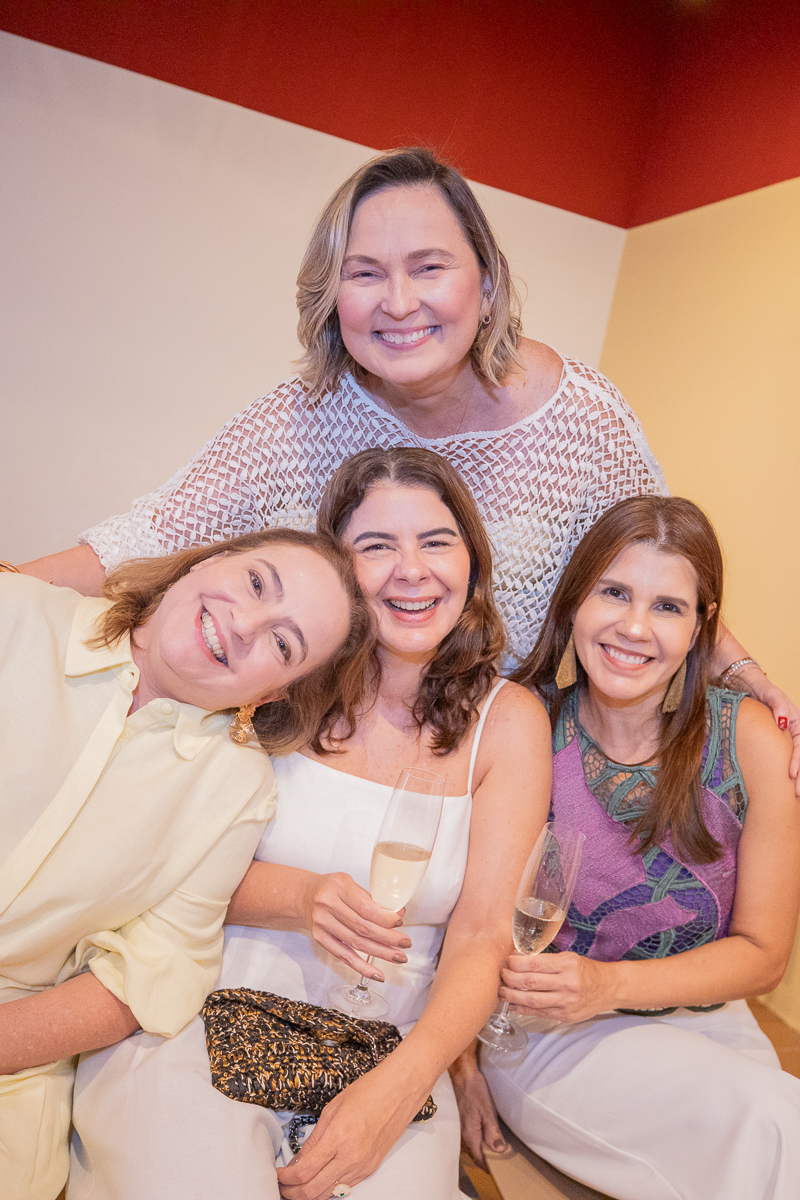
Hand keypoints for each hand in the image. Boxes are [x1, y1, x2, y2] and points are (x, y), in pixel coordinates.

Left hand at [276, 1064, 422, 1198]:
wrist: (400, 1090)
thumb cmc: (367, 1091)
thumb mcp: (332, 1109)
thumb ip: (314, 1139)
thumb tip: (298, 1162)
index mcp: (338, 1138)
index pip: (303, 1171)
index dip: (284, 1178)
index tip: (276, 1174)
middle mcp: (351, 1157)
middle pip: (313, 1191)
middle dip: (292, 1193)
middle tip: (281, 1186)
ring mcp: (362, 1166)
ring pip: (328, 1194)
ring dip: (308, 1194)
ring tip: (296, 1187)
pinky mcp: (371, 1168)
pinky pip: (344, 1187)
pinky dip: (327, 1189)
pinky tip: (318, 1180)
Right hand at [300, 872, 410, 980]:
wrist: (304, 897)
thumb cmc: (331, 889)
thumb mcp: (349, 883)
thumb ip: (370, 899)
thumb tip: (397, 915)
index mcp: (339, 886)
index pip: (366, 907)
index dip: (385, 918)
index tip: (399, 922)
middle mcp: (328, 905)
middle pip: (362, 927)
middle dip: (388, 938)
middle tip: (405, 943)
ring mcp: (323, 923)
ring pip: (356, 943)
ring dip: (380, 952)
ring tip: (398, 957)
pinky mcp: (320, 938)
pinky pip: (344, 956)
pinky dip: (362, 967)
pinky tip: (377, 973)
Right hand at [449, 1044, 506, 1169]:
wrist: (461, 1074)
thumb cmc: (475, 1090)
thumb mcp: (488, 1111)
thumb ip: (492, 1132)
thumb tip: (499, 1150)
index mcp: (469, 1134)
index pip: (478, 1157)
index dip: (487, 1166)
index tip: (495, 1171)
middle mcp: (460, 1133)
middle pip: (472, 1153)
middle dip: (482, 1158)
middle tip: (495, 1160)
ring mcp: (457, 1126)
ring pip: (467, 1144)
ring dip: (476, 1148)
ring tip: (489, 1149)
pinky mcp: (456, 1119)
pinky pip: (463, 1135)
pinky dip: (472, 1139)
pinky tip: (479, 1134)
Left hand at [499, 951, 612, 1023]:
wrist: (609, 988)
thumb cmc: (586, 970)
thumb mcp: (569, 958)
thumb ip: (547, 960)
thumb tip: (518, 959)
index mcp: (568, 964)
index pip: (536, 964)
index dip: (516, 963)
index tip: (507, 961)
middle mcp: (568, 984)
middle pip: (531, 982)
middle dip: (510, 979)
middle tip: (500, 975)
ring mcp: (567, 1002)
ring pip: (532, 1000)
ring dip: (512, 996)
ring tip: (501, 991)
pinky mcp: (566, 1016)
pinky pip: (539, 1013)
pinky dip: (523, 1010)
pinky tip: (513, 1005)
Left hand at [740, 669, 799, 796]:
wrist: (747, 686)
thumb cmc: (760, 689)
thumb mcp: (770, 693)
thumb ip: (778, 704)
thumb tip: (783, 720)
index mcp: (797, 721)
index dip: (798, 760)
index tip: (791, 774)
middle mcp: (795, 731)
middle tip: (796, 794)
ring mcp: (787, 738)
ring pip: (797, 761)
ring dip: (798, 779)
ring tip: (795, 796)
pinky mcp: (778, 743)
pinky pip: (786, 760)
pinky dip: (789, 773)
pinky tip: (786, 786)